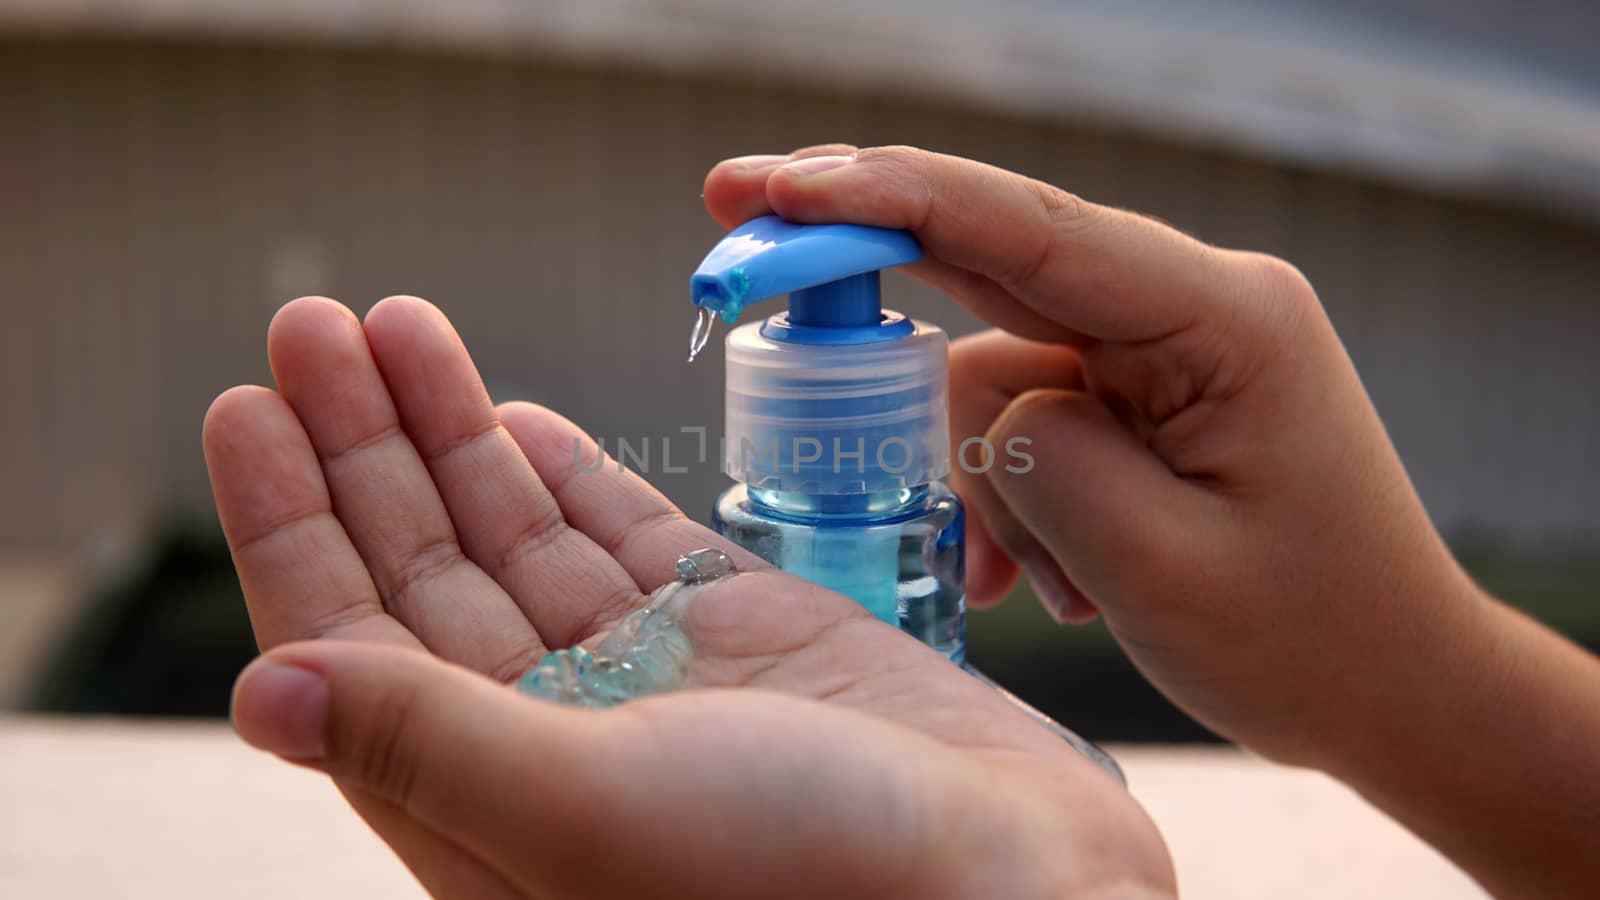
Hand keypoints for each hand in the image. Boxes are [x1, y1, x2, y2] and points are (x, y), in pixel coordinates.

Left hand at [205, 296, 1171, 899]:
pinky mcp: (742, 636)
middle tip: (311, 319)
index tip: (244, 403)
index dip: (291, 522)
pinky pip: (625, 539)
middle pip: (424, 571)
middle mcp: (556, 740)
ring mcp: (651, 683)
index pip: (349, 641)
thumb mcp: (595, 812)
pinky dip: (567, 473)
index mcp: (487, 805)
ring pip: (518, 539)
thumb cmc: (814, 880)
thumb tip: (256, 690)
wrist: (1017, 884)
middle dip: (365, 443)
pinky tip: (506, 412)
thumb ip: (428, 743)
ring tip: (393, 326)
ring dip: (452, 433)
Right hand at [704, 145, 1599, 898]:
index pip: (1026, 231)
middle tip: (735, 266)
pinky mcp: (1141, 393)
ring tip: (1044, 587)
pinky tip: (1049, 580)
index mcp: (1222, 316)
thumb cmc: (1309, 637)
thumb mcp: (1158, 568)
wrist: (1395, 685)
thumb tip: (980, 397)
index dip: (883, 199)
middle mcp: (1189, 304)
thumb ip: (1040, 459)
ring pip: (995, 369)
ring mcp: (1161, 346)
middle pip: (992, 257)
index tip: (772, 191)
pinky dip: (1009, 496)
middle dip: (868, 273)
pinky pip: (1026, 417)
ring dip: (982, 480)